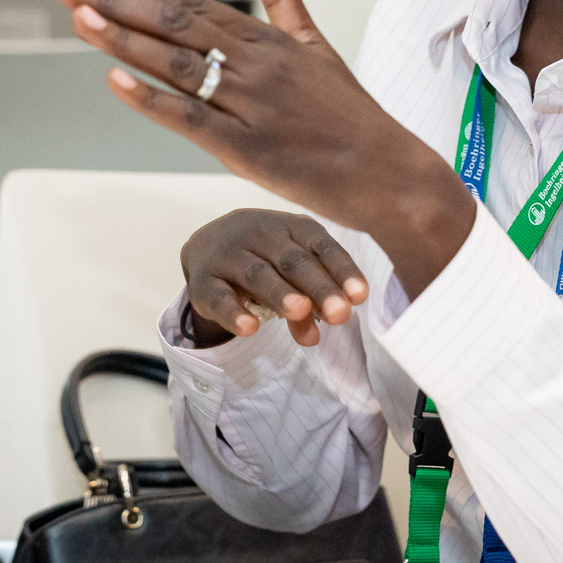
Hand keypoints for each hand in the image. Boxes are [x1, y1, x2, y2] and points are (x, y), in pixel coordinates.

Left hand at [52, 0, 474, 296]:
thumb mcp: (318, 47)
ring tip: (79, 20)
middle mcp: (258, 65)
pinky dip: (151, 100)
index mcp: (270, 41)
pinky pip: (190, 120)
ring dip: (123, 41)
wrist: (389, 172)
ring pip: (176, 66)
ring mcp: (252, 105)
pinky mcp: (249, 150)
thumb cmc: (351, 114)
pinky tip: (115, 81)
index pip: (195, 7)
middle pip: (176, 27)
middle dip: (117, 6)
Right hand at [180, 210, 368, 347]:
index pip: (321, 245)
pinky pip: (219, 297)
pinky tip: (250, 328)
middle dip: (318, 288)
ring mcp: (228, 254)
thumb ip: (308, 302)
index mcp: (289, 227)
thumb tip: (314, 336)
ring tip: (301, 312)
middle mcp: (259, 233)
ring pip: (258, 274)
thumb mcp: (290, 272)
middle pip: (293, 261)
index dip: (342, 269)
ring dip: (280, 294)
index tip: (360, 296)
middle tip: (340, 314)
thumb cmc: (263, 258)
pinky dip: (234, 312)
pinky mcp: (203, 280)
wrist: (206, 245)